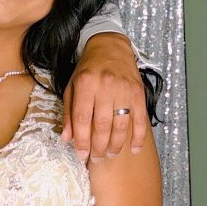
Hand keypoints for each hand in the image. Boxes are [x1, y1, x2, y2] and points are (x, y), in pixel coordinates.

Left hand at [63, 34, 148, 159]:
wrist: (111, 47)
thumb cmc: (88, 69)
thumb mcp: (72, 86)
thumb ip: (68, 112)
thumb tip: (66, 139)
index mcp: (86, 84)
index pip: (82, 118)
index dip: (81, 140)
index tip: (81, 155)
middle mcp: (106, 86)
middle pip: (102, 125)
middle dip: (98, 147)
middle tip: (96, 159)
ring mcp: (124, 90)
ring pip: (120, 125)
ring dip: (115, 145)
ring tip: (110, 155)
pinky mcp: (138, 93)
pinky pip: (140, 119)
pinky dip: (138, 137)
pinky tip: (134, 150)